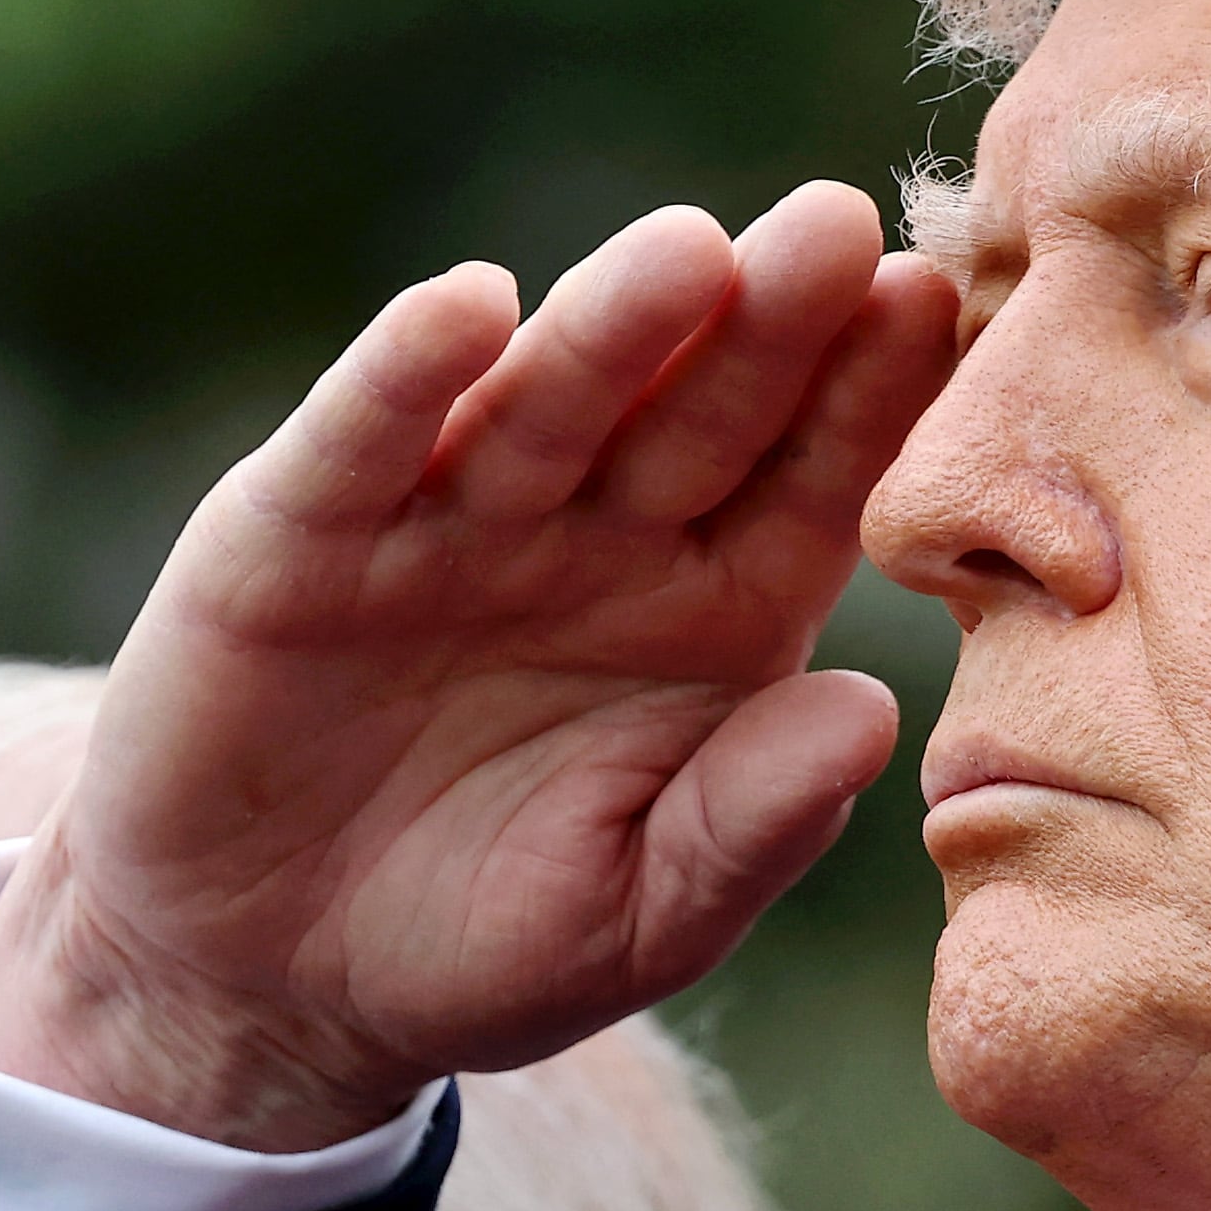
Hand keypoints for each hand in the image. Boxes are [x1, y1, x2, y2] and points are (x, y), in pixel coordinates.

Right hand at [0, 181, 953, 1146]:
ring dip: (612, 325)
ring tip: (690, 255)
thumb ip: (751, 824)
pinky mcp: (299, 532)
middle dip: (769, 323)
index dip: (870, 400)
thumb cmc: (487, 944)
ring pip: (546, 403)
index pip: (811, 485)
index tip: (939, 312)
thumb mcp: (642, 917)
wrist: (271, 983)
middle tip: (841, 227)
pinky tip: (467, 310)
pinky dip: (406, 377)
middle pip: (698, 413)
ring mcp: (449, 520)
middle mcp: (596, 537)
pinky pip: (362, 442)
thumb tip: (873, 713)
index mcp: (715, 611)